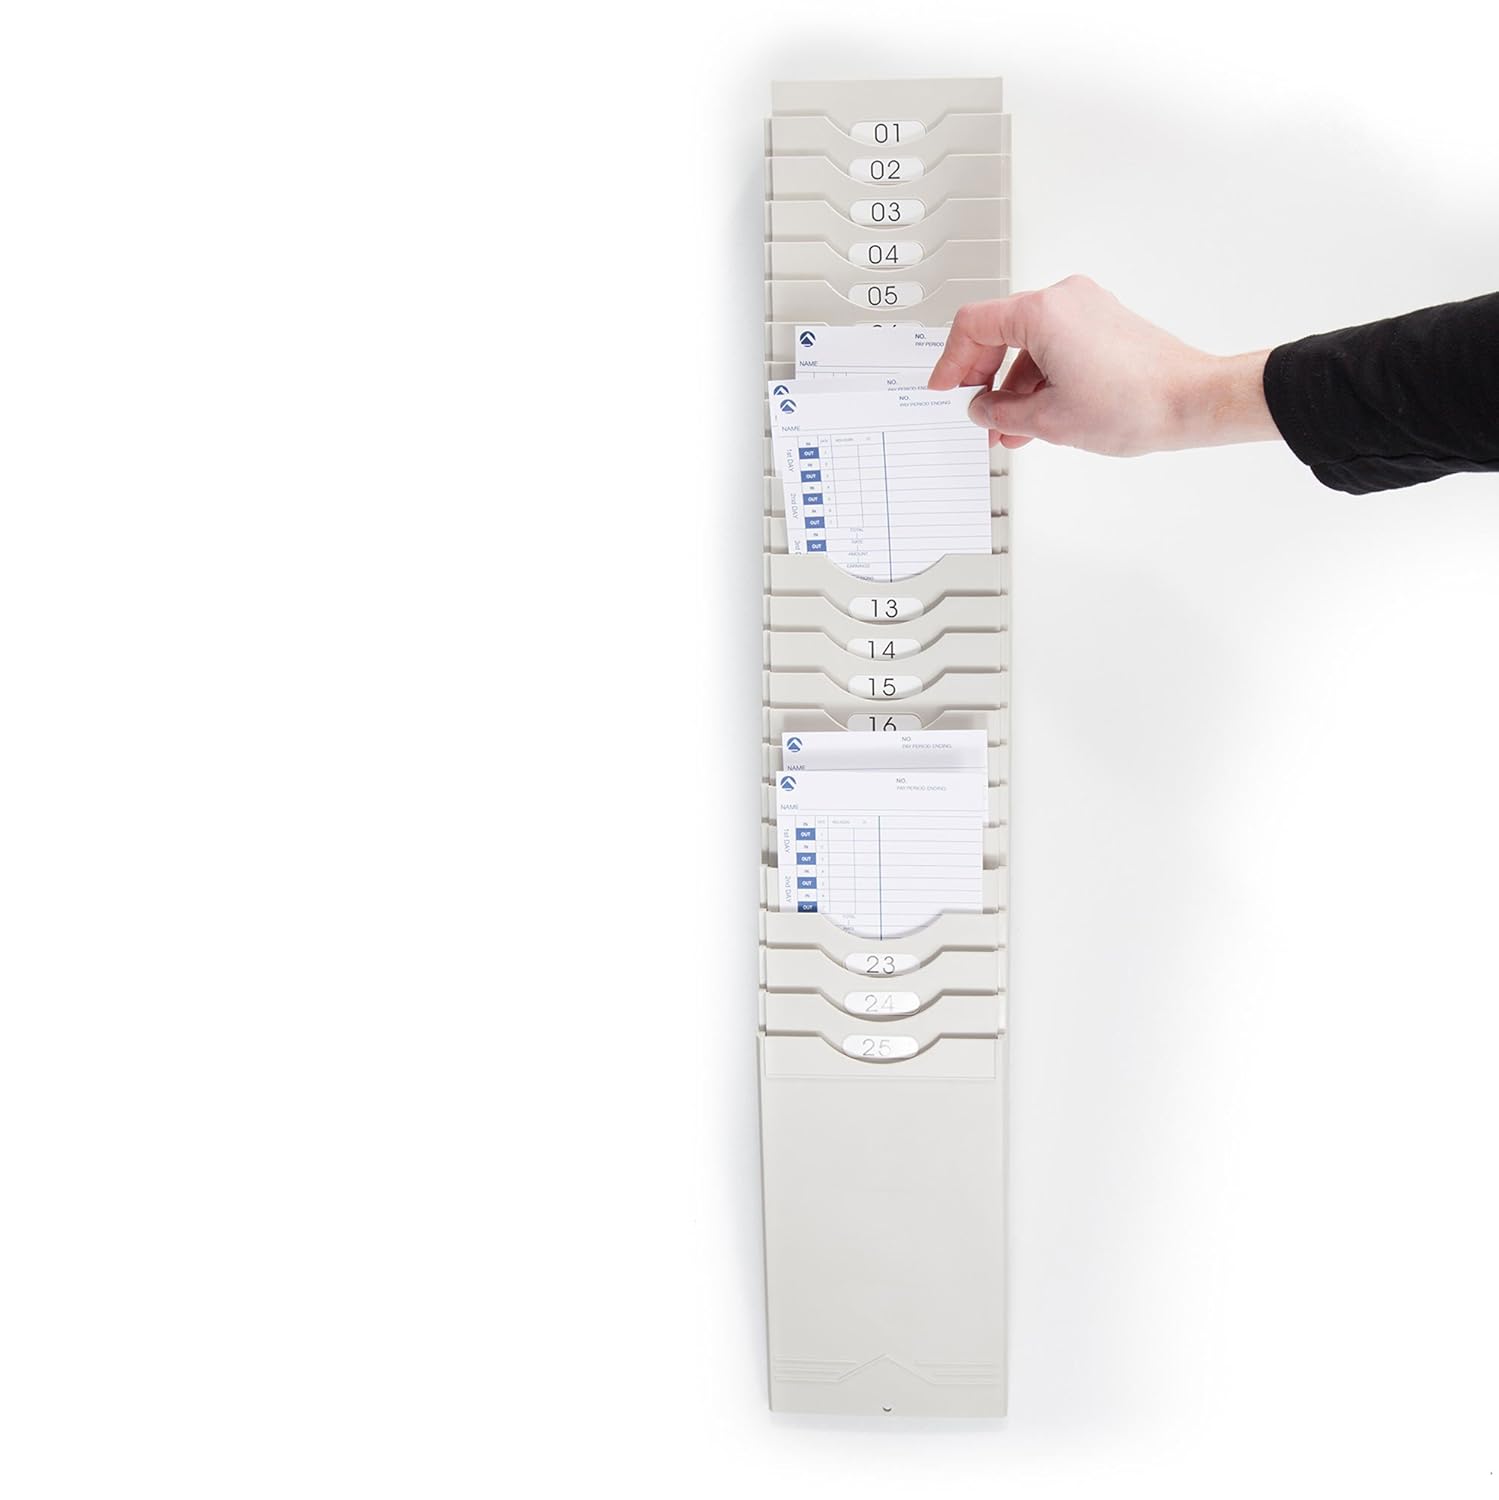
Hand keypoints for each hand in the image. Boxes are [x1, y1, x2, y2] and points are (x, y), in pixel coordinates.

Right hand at [928, 274, 1278, 454]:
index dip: (950, 361)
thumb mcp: (1047, 420)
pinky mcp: (1104, 323)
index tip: (943, 387)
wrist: (1192, 402)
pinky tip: (1036, 415)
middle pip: (998, 331)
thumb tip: (982, 408)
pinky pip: (1055, 346)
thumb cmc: (1134, 404)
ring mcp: (1087, 308)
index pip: (973, 325)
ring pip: (1027, 343)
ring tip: (1008, 427)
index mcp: (1042, 312)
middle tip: (976, 412)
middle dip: (982, 378)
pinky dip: (1038, 378)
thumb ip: (1000, 412)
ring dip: (1011, 386)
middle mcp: (1064, 299)